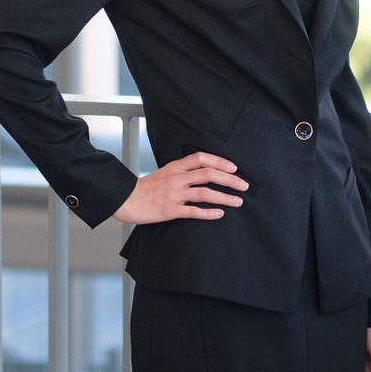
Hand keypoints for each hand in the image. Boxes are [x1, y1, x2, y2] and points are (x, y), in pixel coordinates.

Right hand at [112, 152, 248, 224]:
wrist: (126, 199)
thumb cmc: (146, 188)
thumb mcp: (164, 172)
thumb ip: (182, 171)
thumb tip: (202, 171)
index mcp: (175, 167)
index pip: (201, 158)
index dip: (220, 161)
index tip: (234, 168)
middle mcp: (176, 178)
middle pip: (208, 173)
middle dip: (230, 179)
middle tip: (244, 185)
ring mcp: (173, 194)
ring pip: (204, 192)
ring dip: (225, 196)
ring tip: (238, 201)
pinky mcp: (170, 210)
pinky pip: (193, 211)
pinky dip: (209, 212)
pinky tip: (220, 214)